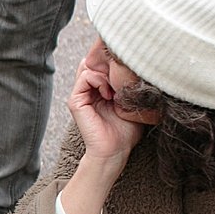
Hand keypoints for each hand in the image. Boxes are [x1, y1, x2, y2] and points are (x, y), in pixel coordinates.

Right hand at [68, 43, 147, 162]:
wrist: (115, 151)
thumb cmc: (126, 132)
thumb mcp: (131, 103)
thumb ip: (129, 86)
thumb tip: (139, 68)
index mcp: (98, 90)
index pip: (100, 65)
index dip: (112, 62)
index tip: (128, 70)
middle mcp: (88, 91)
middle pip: (93, 62)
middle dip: (108, 63)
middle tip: (122, 74)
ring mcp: (80, 95)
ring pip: (88, 66)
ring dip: (105, 73)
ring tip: (116, 89)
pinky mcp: (76, 101)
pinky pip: (85, 77)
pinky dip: (99, 80)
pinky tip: (109, 94)